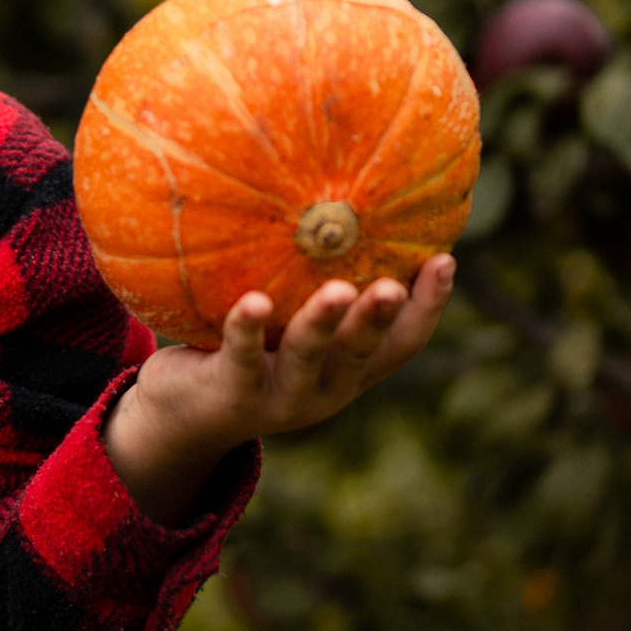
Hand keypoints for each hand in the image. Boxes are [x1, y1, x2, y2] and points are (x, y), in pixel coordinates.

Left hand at [103, 254, 455, 525]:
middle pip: (361, 353)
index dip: (428, 307)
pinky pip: (241, 355)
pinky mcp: (233, 394)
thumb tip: (336, 210)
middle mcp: (325, 389)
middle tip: (394, 284)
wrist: (184, 420)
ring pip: (308, 357)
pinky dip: (248, 327)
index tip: (446, 260)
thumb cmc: (246, 357)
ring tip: (338, 291)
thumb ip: (311, 288)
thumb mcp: (288, 331)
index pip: (402, 343)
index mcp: (348, 372)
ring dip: (324, 323)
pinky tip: (254, 299)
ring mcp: (280, 397)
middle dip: (380, 317)